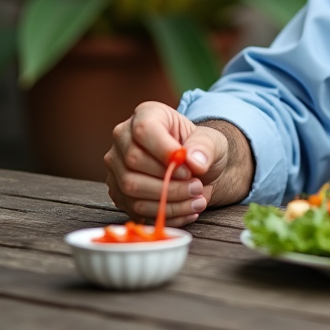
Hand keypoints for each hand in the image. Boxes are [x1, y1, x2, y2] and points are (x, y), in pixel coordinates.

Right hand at [104, 101, 231, 226]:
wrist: (196, 169)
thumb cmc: (200, 148)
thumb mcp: (212, 141)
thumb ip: (205, 148)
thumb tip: (193, 162)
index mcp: (146, 115)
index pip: (144, 130)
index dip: (165, 151)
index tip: (189, 168)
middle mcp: (123, 138)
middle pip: (134, 162)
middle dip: (169, 180)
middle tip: (196, 186)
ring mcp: (117, 166)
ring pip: (131, 188)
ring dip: (168, 200)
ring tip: (196, 200)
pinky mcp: (119, 192)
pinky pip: (135, 209)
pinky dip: (165, 214)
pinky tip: (188, 210)